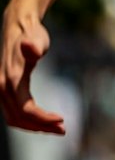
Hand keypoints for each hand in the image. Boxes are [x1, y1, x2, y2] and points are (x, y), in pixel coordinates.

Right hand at [2, 10, 64, 133]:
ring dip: (35, 126)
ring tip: (57, 128)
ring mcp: (1, 90)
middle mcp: (1, 87)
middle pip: (20, 118)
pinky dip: (28, 120)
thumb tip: (31, 48)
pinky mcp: (5, 90)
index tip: (62, 120)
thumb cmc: (31, 35)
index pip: (25, 109)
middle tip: (63, 130)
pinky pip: (13, 113)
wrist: (18, 28)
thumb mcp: (36, 39)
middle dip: (41, 126)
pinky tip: (43, 120)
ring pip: (14, 118)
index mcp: (10, 80)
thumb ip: (34, 46)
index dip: (43, 118)